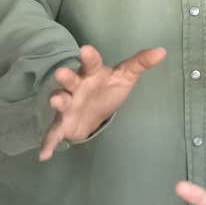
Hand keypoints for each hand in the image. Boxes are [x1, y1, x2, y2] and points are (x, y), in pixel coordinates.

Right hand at [38, 44, 166, 161]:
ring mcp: (68, 104)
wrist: (94, 112)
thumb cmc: (107, 89)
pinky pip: (54, 133)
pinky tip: (44, 154)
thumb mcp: (125, 76)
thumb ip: (140, 63)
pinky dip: (48, 143)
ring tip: (56, 102)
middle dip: (65, 77)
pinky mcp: (63, 123)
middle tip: (61, 73)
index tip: (86, 50)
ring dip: (57, 101)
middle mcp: (76, 87)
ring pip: (60, 101)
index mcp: (91, 73)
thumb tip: (161, 51)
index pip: (91, 63)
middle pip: (70, 80)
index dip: (89, 56)